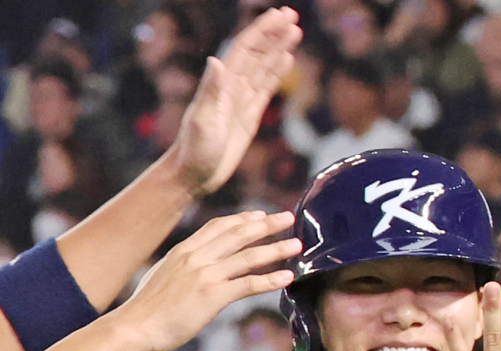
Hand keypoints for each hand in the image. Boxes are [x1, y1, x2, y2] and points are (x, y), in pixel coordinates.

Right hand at [117, 209, 301, 350]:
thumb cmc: (146, 310)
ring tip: (297, 244)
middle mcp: (196, 257)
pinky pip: (248, 284)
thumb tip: (192, 270)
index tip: (260, 215)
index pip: (218, 226)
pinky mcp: (212, 296)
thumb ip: (182, 268)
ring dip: (276, 248)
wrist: (135, 326)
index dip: (242, 219)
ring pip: (248, 256)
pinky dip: (270, 279)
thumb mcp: (163, 277)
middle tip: (288, 217)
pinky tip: (287, 277)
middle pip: (238, 234)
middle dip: (265, 224)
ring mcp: (205, 275)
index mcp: (184, 250)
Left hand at [171, 7, 301, 195]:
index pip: (246, 49)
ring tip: (296, 31)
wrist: (194, 174)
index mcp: (222, 84)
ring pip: (264, 68)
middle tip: (293, 15)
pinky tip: (286, 60)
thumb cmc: (195, 150)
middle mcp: (232, 87)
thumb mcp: (202, 121)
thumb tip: (217, 61)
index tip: (281, 15)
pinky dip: (276, 73)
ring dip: (279, 49)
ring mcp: (241, 101)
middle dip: (274, 33)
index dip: (263, 31)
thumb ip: (211, 91)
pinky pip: (265, 89)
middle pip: (258, 53)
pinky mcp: (249, 117)